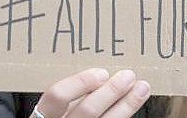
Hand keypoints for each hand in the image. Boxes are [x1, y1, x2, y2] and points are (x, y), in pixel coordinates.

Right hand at [31, 68, 150, 117]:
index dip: (80, 82)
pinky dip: (124, 114)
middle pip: (87, 110)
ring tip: (142, 87)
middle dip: (112, 91)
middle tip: (129, 75)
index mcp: (44, 114)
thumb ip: (72, 95)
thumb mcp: (57, 109)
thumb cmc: (60, 117)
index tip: (102, 73)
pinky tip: (132, 104)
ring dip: (127, 104)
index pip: (57, 95)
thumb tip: (104, 72)